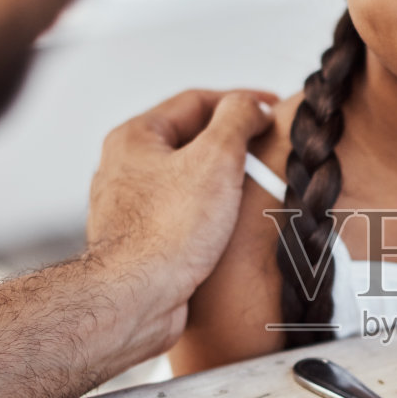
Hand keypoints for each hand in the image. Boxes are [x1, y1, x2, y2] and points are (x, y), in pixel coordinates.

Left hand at [87, 88, 275, 352]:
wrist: (137, 297)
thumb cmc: (165, 233)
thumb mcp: (215, 159)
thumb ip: (237, 119)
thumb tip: (251, 105)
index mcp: (136, 137)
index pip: (195, 101)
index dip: (240, 101)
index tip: (270, 108)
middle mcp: (126, 167)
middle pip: (189, 138)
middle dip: (231, 140)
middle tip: (265, 146)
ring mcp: (131, 204)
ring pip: (186, 177)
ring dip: (221, 178)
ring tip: (253, 184)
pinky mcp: (141, 239)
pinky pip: (182, 212)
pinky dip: (209, 210)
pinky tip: (228, 222)